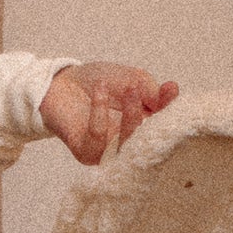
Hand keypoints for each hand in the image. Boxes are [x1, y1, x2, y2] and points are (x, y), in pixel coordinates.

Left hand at [39, 61, 178, 164]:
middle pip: (149, 140)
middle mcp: (128, 144)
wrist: (60, 82)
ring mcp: (108, 151)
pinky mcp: (86, 152)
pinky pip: (98, 139)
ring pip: (127, 144)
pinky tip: (100, 91)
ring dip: (132, 117)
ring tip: (131, 90)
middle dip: (154, 117)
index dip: (169, 109)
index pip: (163, 124)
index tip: (171, 88)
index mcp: (144, 127)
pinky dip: (101, 113)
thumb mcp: (131, 79)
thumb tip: (168, 99)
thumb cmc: (97, 82)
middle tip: (148, 90)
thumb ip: (150, 90)